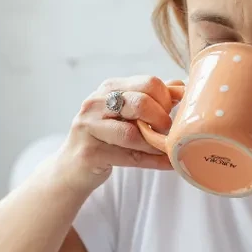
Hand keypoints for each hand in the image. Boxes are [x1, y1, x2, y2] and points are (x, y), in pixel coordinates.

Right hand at [55, 75, 181, 190]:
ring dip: (156, 144)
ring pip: (132, 133)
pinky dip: (153, 161)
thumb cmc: (104, 138)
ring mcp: (89, 128)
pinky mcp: (90, 153)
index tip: (172, 114)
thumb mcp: (125, 114)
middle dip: (161, 119)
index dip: (167, 100)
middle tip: (168, 132)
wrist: (71, 168)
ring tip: (169, 149)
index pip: (147, 83)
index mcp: (109, 88)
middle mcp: (96, 103)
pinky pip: (129, 157)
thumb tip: (180, 87)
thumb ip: (150, 99)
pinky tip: (169, 163)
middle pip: (140, 103)